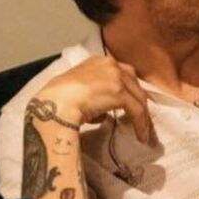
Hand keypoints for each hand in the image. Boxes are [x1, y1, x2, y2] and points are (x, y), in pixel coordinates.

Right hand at [36, 56, 155, 143]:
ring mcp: (116, 77)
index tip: (131, 106)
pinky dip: (141, 124)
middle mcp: (110, 64)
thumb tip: (103, 115)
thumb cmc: (57, 99)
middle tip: (142, 120)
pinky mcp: (120, 92)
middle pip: (134, 85)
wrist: (54, 103)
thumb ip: (93, 96)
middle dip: (139, 103)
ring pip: (139, 98)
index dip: (129, 91)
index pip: (122, 75)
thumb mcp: (77, 91)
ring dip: (143, 117)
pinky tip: (141, 137)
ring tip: (144, 133)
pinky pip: (137, 110)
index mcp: (98, 61)